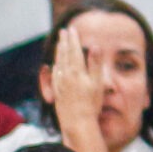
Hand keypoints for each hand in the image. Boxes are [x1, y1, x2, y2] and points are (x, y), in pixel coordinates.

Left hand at [51, 29, 109, 151]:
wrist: (77, 123)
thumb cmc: (91, 104)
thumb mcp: (98, 83)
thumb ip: (96, 63)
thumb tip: (95, 45)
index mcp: (77, 71)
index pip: (74, 50)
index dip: (73, 39)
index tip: (72, 28)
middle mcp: (66, 75)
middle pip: (64, 54)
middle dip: (64, 42)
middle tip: (63, 31)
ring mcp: (60, 83)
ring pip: (58, 63)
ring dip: (58, 51)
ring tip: (59, 43)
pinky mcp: (57, 92)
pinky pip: (55, 74)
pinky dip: (55, 66)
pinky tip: (55, 65)